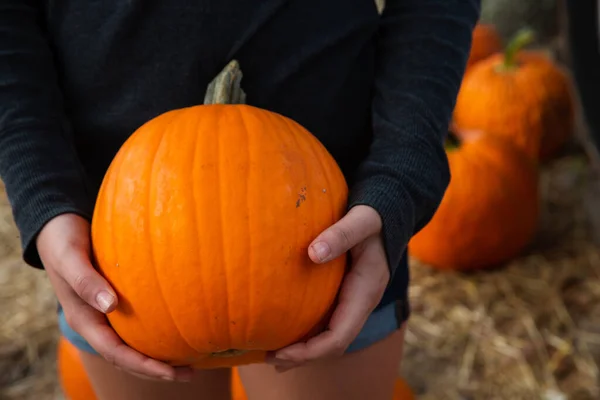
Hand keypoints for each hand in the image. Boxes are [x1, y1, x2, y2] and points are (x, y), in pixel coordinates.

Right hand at [38, 213, 192, 380]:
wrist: (57, 226)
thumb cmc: (64, 241)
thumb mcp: (70, 258)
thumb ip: (86, 281)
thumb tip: (110, 306)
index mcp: (84, 319)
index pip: (116, 353)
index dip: (143, 365)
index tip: (170, 372)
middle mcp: (96, 322)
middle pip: (127, 357)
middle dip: (156, 370)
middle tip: (191, 374)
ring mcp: (105, 314)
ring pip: (132, 344)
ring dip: (158, 357)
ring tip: (189, 362)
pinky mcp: (116, 302)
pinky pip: (137, 326)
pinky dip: (156, 334)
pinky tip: (179, 331)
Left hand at [267, 205, 389, 370]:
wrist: (387, 212)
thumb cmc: (373, 216)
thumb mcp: (361, 221)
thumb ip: (341, 234)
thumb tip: (313, 254)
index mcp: (365, 293)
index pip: (339, 336)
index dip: (310, 350)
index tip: (281, 352)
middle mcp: (359, 303)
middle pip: (332, 344)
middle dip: (302, 356)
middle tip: (268, 358)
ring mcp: (352, 300)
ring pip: (329, 336)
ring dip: (302, 349)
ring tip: (270, 354)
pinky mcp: (343, 294)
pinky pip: (326, 321)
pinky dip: (306, 332)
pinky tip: (284, 329)